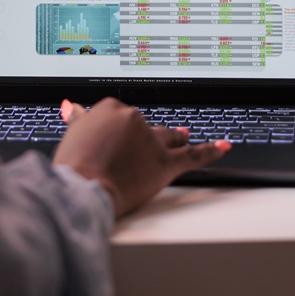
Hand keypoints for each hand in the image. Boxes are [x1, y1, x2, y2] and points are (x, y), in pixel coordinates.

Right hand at [52, 97, 229, 218]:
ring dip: (175, 138)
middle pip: (145, 126)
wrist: (83, 188)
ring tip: (183, 137)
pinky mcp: (165, 162)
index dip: (119, 132)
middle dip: (143, 138)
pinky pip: (193, 156)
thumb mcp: (72, 136)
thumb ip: (79, 120)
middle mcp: (133, 119)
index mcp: (110, 108)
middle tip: (139, 149)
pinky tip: (223, 145)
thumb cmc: (73, 167)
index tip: (115, 141)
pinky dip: (210, 150)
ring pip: (168, 137)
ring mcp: (151, 140)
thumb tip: (72, 107)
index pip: (121, 116)